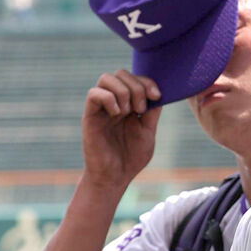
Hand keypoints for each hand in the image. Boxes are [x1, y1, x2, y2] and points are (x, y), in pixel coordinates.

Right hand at [80, 70, 161, 191]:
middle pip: (120, 73)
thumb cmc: (130, 157)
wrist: (115, 177)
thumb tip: (160, 92)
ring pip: (106, 78)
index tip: (158, 96)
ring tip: (129, 112)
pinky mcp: (90, 116)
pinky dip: (110, 99)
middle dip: (137, 86)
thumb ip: (152, 112)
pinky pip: (94, 93)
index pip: (134, 79)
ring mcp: (101, 108)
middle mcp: (113, 103)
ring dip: (123, 92)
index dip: (147, 81)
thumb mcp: (148, 132)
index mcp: (128, 105)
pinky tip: (117, 114)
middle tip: (141, 110)